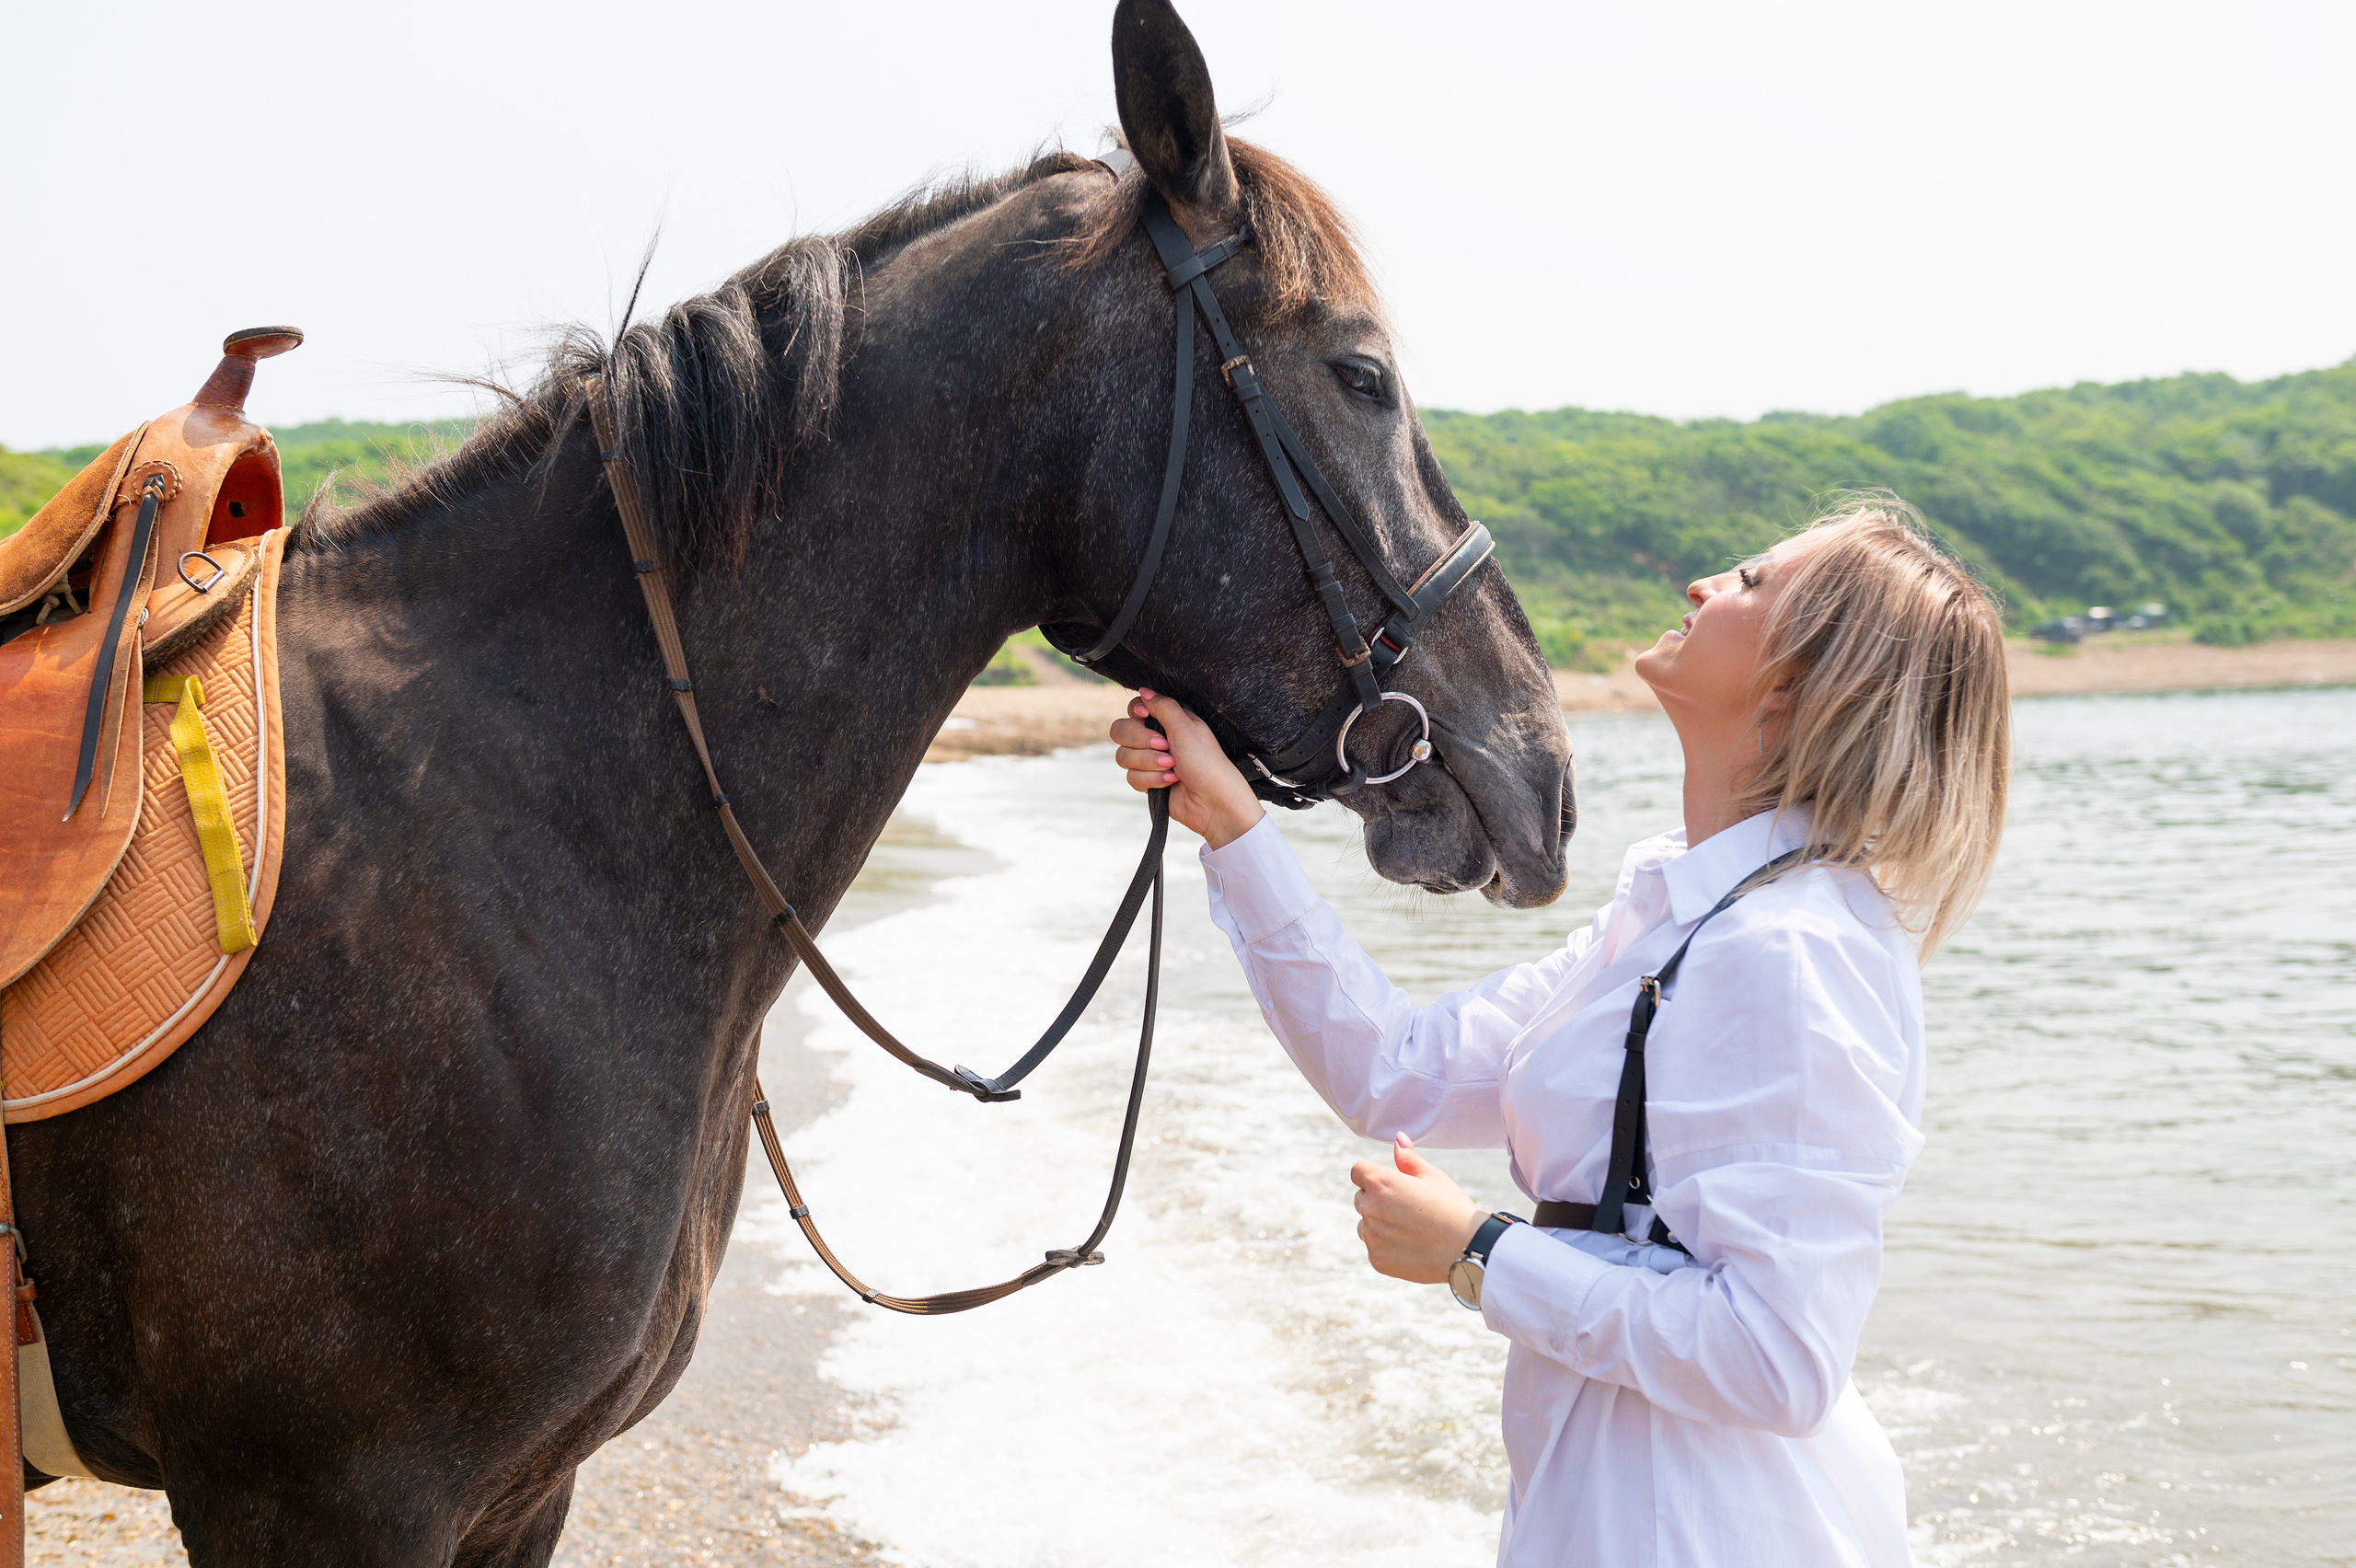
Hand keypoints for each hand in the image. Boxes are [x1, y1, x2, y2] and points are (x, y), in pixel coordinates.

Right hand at [1108, 688, 1264, 848]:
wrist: (1212, 800)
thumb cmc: (1205, 761)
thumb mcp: (1185, 726)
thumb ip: (1162, 705)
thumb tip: (1144, 690)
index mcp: (1167, 720)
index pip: (1134, 708)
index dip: (1136, 714)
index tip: (1146, 717)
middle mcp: (1156, 738)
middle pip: (1121, 731)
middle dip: (1141, 741)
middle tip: (1165, 747)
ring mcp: (1150, 760)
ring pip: (1123, 756)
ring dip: (1149, 763)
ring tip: (1173, 768)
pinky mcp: (1147, 781)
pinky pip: (1132, 777)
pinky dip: (1152, 780)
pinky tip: (1171, 782)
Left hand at [1349, 1134, 1485, 1284]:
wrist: (1467, 1249)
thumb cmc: (1452, 1209)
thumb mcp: (1432, 1177)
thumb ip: (1408, 1159)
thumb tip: (1398, 1138)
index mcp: (1380, 1183)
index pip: (1358, 1171)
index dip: (1374, 1173)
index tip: (1393, 1182)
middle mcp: (1369, 1209)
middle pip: (1361, 1198)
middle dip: (1377, 1198)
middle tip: (1408, 1207)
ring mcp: (1371, 1237)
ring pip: (1366, 1224)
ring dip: (1380, 1223)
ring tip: (1411, 1228)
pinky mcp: (1377, 1260)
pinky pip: (1374, 1247)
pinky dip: (1387, 1246)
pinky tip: (1412, 1245)